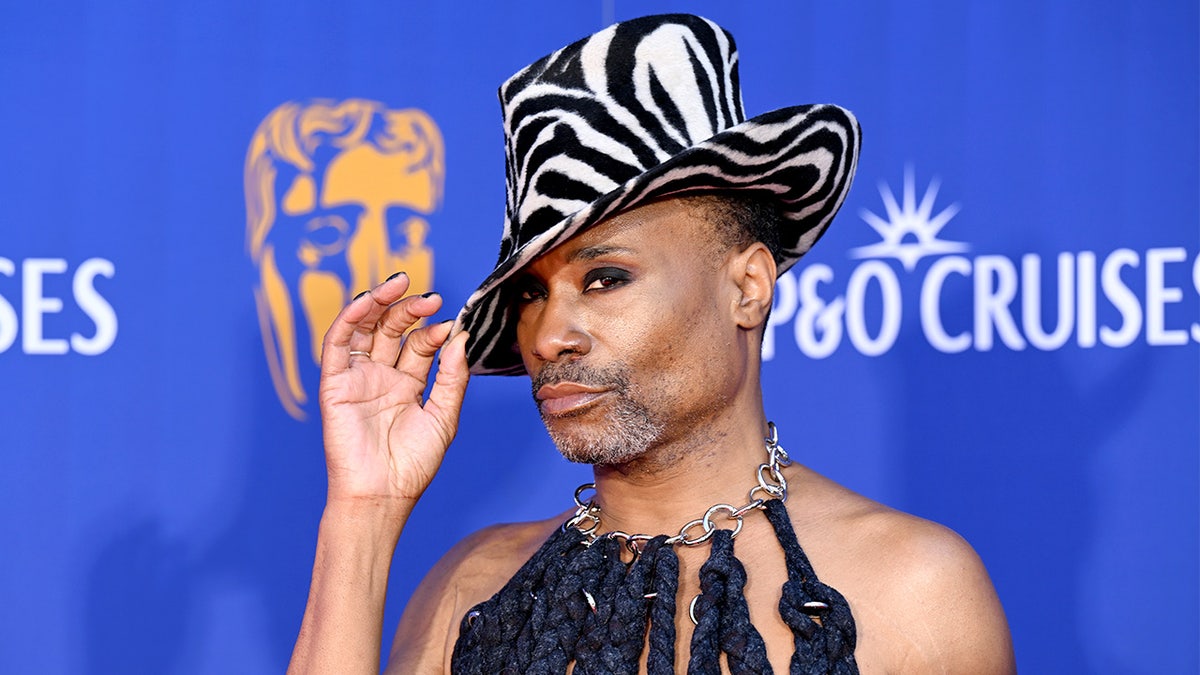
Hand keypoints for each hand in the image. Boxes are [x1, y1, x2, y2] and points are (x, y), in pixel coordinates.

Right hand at [317, 272, 469, 509]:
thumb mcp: (444, 416)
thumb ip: (452, 376)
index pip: (420, 345)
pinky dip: (348, 318)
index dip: (434, 331)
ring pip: (365, 328)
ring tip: (400, 284)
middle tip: (431, 298)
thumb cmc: (412, 464)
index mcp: (408, 384)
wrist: (382, 494)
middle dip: (410, 310)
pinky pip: (337, 344)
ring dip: (379, 303)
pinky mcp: (335, 384)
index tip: (450, 325)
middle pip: (393, 330)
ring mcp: (358, 378)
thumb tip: (459, 337)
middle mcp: (382, 377)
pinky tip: (367, 301)